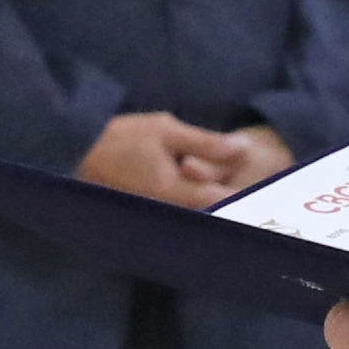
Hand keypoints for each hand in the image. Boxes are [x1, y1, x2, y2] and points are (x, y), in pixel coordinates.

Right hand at [80, 112, 282, 205]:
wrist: (77, 151)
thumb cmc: (121, 137)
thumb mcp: (166, 130)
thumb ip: (206, 142)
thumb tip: (243, 150)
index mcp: (173, 191)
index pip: (222, 203)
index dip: (247, 199)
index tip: (270, 194)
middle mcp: (167, 211)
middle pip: (212, 217)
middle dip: (235, 207)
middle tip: (266, 201)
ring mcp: (157, 216)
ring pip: (198, 218)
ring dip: (218, 209)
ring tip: (245, 200)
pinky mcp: (150, 215)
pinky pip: (181, 215)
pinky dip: (198, 208)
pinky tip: (209, 198)